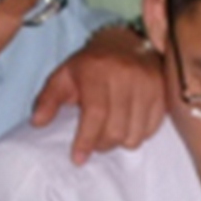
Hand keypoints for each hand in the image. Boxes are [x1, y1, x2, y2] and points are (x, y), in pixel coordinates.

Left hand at [30, 23, 165, 163]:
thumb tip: (37, 122)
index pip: (96, 114)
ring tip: (111, 131)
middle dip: (102, 144)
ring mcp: (148, 84)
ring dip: (120, 141)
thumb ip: (48, 99)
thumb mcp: (64, 76)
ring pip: (135, 135)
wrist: (126, 42)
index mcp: (98, 72)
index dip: (86, 140)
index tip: (78, 158)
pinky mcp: (163, 92)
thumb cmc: (91, 65)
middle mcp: (126, 76)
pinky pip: (151, 129)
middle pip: (116, 130)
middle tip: (94, 141)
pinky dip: (138, 134)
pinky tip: (128, 125)